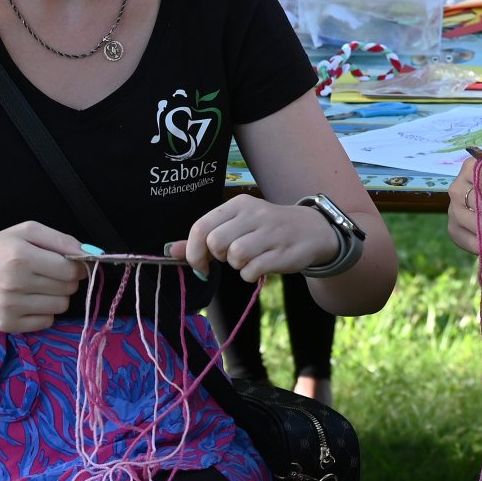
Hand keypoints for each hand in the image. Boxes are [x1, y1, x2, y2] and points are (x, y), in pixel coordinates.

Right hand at [0, 221, 86, 333]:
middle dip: (66, 280)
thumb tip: (91, 254)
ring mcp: (10, 307)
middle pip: (68, 289)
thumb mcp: (27, 232)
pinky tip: (29, 300)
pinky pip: (47, 322)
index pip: (70, 271)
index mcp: (20, 257)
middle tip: (48, 273)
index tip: (69, 264)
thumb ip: (62, 240)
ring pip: (60, 307)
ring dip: (56, 296)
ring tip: (38, 286)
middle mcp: (14, 284)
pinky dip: (44, 311)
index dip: (77, 267)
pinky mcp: (7, 324)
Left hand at [173, 197, 339, 282]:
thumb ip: (204, 237)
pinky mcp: (283, 252)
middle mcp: (255, 214)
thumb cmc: (266, 229)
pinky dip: (250, 275)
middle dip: (218, 257)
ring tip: (248, 260)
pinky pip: (252, 270)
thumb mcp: (236, 225)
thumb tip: (170, 251)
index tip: (200, 264)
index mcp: (239, 205)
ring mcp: (271, 233)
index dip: (193, 251)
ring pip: (235, 256)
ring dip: (236, 265)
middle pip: (216, 242)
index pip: (202, 227)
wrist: (312, 230)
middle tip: (229, 257)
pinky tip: (260, 267)